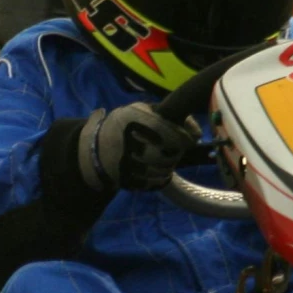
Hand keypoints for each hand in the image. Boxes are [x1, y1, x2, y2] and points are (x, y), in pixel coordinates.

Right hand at [77, 101, 198, 192]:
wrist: (95, 149)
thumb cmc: (126, 125)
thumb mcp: (142, 110)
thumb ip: (170, 115)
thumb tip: (197, 133)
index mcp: (133, 119)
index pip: (170, 132)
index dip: (185, 137)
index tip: (191, 139)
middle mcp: (129, 141)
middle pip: (170, 153)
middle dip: (177, 151)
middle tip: (176, 148)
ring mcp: (127, 163)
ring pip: (165, 169)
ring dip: (170, 165)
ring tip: (167, 158)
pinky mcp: (127, 180)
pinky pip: (156, 182)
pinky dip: (162, 178)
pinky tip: (160, 171)